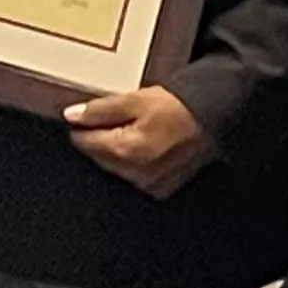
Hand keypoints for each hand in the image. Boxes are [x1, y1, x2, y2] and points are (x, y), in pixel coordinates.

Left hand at [62, 85, 215, 200]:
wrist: (216, 117)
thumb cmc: (180, 107)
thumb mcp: (135, 100)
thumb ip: (99, 110)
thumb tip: (72, 116)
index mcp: (125, 152)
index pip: (84, 142)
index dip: (83, 125)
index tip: (89, 113)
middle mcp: (135, 174)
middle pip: (99, 156)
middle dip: (102, 137)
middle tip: (119, 115)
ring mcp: (150, 184)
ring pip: (117, 167)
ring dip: (118, 149)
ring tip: (138, 126)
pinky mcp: (162, 187)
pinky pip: (136, 175)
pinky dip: (136, 160)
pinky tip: (149, 142)